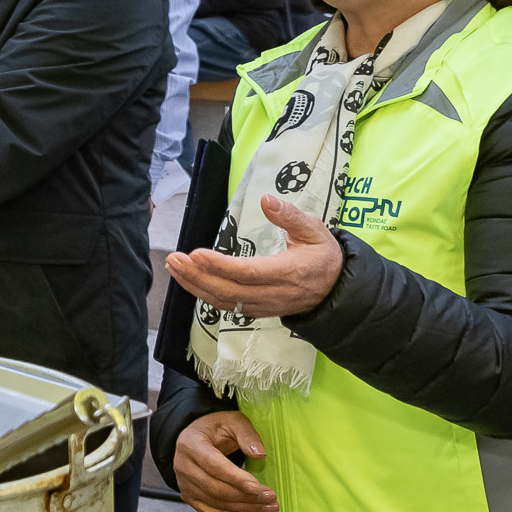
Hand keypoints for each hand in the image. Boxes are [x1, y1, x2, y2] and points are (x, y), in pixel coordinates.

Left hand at [163, 196, 343, 318]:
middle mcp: (273, 293)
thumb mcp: (315, 231)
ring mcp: (264, 306)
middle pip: (228, 290)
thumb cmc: (324, 257)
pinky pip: (228, 306)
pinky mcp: (258, 311)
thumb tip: (266, 200)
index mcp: (287, 272)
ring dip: (195, 286)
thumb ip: (290, 216)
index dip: (219, 265)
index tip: (196, 253)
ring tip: (174, 268)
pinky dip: (205, 295)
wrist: (337, 291)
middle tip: (174, 259)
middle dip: (197, 276)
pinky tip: (190, 281)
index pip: (247, 272)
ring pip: (224, 301)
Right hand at [174, 410, 278, 511]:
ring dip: (243, 508)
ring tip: (267, 508)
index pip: (214, 466)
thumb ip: (247, 434)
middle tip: (271, 499)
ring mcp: (184, 483)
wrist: (196, 436)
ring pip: (215, 502)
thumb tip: (260, 454)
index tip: (260, 489)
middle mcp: (183, 466)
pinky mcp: (189, 496)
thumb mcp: (233, 421)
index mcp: (191, 444)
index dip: (237, 479)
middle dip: (246, 497)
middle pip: (215, 488)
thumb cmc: (216, 427)